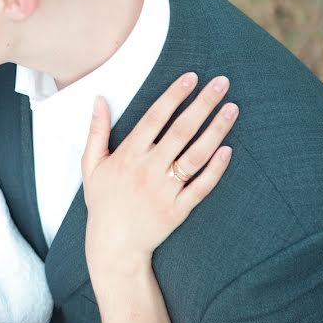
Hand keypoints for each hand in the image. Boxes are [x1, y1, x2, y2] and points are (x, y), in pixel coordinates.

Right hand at [81, 72, 235, 272]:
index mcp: (127, 156)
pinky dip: (216, 169)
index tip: (191, 77)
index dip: (174, 96)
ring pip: (196, 155)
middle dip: (203, 104)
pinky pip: (201, 186)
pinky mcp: (178, 210)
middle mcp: (148, 170)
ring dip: (216, 130)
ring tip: (232, 109)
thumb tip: (100, 99)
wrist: (113, 245)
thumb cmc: (102, 202)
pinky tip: (229, 149)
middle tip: (222, 82)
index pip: (154, 118)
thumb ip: (96, 131)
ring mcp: (165, 190)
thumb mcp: (91, 165)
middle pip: (181, 130)